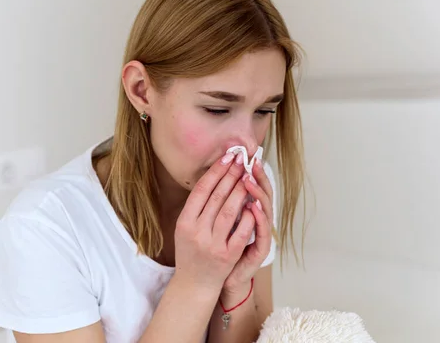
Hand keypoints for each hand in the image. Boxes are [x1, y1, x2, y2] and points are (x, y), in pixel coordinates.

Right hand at [173, 151, 256, 292]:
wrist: (194, 283)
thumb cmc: (190, 251)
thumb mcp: (184, 228)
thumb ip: (196, 207)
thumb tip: (214, 176)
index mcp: (184, 222)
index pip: (202, 190)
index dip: (215, 171)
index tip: (227, 156)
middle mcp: (197, 232)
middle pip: (217, 197)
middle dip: (231, 175)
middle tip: (241, 160)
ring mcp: (213, 244)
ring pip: (230, 211)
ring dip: (241, 191)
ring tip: (248, 175)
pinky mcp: (228, 255)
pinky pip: (242, 231)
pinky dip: (249, 216)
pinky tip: (255, 202)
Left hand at [221, 158, 273, 294]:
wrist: (219, 280)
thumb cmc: (219, 248)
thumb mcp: (218, 221)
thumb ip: (222, 201)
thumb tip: (215, 175)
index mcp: (249, 211)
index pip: (253, 186)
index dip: (250, 170)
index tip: (245, 154)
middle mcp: (259, 220)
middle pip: (262, 193)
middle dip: (256, 175)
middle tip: (251, 160)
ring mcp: (261, 234)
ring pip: (265, 208)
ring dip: (257, 192)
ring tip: (250, 178)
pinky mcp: (261, 249)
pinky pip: (262, 230)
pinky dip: (258, 217)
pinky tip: (253, 205)